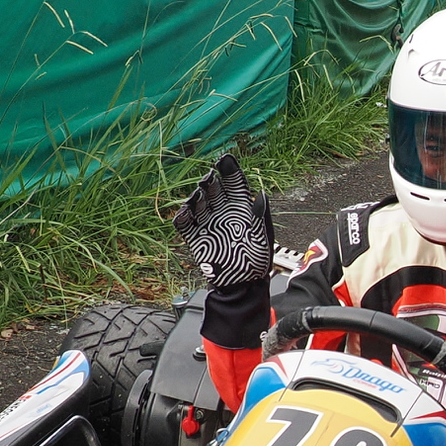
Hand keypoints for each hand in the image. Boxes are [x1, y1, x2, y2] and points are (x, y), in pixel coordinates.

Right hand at [171, 153, 272, 289]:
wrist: (242, 285)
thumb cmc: (256, 261)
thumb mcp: (264, 236)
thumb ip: (260, 214)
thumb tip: (260, 193)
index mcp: (241, 208)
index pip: (234, 182)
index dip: (229, 170)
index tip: (225, 159)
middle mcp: (223, 211)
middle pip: (214, 189)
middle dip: (210, 180)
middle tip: (209, 177)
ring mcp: (207, 223)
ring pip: (197, 202)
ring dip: (196, 196)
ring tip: (198, 195)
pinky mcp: (195, 237)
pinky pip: (184, 223)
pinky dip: (181, 216)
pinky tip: (184, 213)